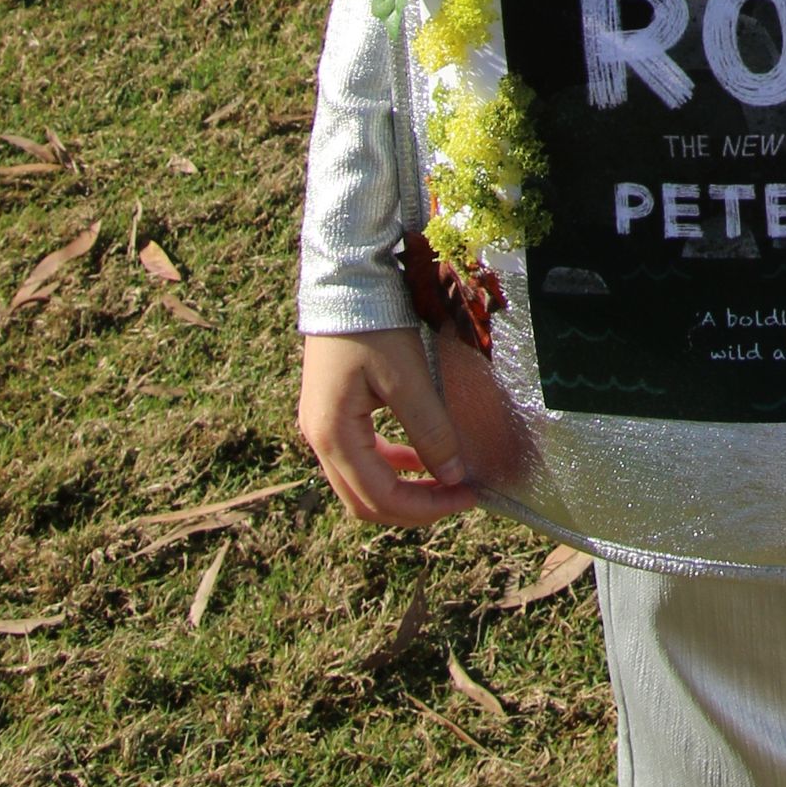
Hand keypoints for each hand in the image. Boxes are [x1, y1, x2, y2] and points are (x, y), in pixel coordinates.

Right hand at [299, 328, 485, 526]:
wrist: (344, 279)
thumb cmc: (375, 323)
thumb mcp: (408, 377)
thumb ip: (430, 430)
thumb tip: (453, 477)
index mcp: (332, 434)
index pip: (379, 498)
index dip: (426, 507)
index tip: (467, 496)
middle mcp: (318, 438)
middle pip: (364, 500)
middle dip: (414, 506)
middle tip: (459, 496)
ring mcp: (320, 426)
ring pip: (360, 482)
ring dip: (402, 488)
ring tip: (446, 482)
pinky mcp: (329, 411)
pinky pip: (360, 456)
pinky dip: (391, 464)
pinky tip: (420, 456)